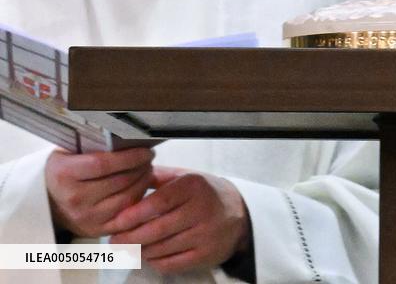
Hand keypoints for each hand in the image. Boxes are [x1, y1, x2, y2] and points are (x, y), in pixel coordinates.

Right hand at [45, 147, 153, 238]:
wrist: (48, 201)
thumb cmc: (65, 170)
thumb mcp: (70, 151)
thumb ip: (96, 145)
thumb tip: (131, 138)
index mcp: (65, 174)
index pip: (104, 163)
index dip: (131, 156)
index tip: (146, 150)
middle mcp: (74, 198)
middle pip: (120, 181)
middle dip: (141, 167)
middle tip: (149, 158)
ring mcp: (85, 218)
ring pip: (126, 199)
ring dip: (143, 183)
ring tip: (147, 170)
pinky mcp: (95, 231)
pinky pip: (125, 217)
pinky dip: (138, 202)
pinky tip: (141, 189)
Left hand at [108, 167, 250, 274]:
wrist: (238, 214)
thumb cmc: (205, 194)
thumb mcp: (187, 177)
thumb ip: (160, 177)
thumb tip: (131, 176)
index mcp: (194, 186)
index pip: (160, 202)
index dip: (135, 214)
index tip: (116, 221)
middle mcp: (201, 209)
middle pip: (158, 229)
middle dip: (131, 237)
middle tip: (114, 240)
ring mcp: (205, 234)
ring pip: (162, 249)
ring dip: (140, 250)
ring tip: (127, 248)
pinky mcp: (206, 255)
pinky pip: (172, 263)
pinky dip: (155, 261)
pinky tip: (148, 255)